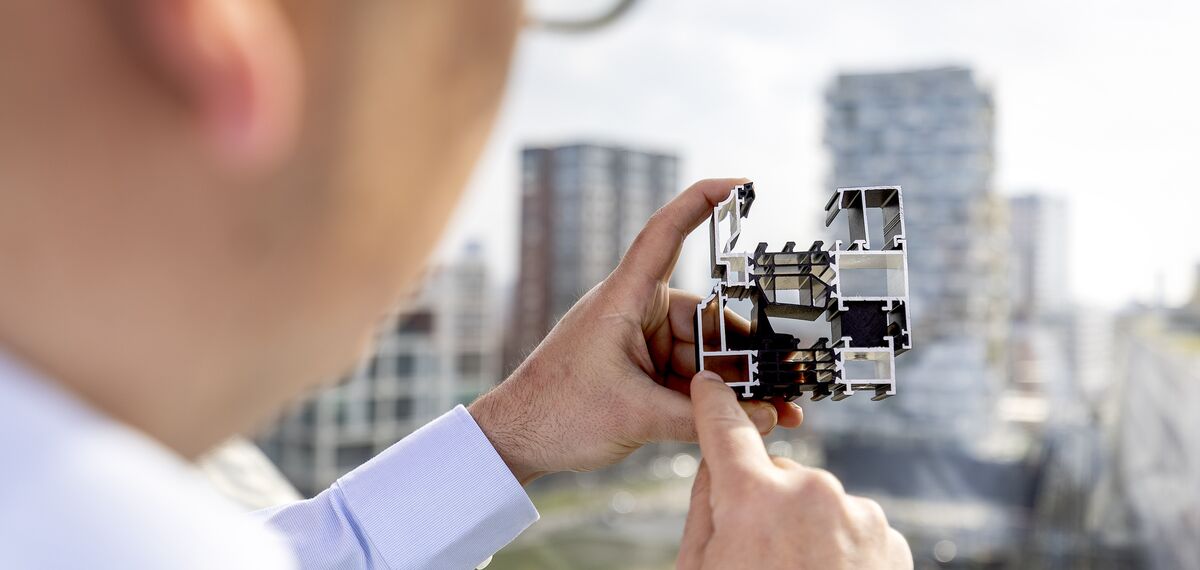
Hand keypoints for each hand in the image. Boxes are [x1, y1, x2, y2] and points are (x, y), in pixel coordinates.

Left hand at [468, 178, 802, 482]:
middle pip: (707, 317)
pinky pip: (690, 376)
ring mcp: (639, 342)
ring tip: (781, 408)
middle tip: (789, 377)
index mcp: (623, 299)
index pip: (665, 234)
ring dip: (738, 382)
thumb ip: (701, 418)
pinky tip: (751, 416)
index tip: (740, 183)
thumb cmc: (556, 412)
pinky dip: (716, 396)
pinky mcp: (641, 370)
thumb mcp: (635, 417)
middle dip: (748, 350)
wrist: (516, 440)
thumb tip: (765, 418)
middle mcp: (634, 312)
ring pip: (704, 352)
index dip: (701, 201)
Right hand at [677, 371, 912, 568]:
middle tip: (758, 555)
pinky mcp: (888, 535)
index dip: (714, 405)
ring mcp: (856, 513)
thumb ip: (704, 511)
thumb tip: (713, 470)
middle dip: (765, 503)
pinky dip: (840, 546)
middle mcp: (811, 493)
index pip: (726, 430)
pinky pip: (851, 524)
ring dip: (806, 528)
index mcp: (755, 499)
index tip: (711, 386)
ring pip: (816, 501)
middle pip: (774, 476)